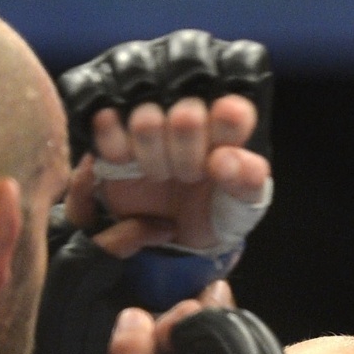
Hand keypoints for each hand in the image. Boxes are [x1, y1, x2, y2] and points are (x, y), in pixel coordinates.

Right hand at [81, 96, 270, 251]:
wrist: (173, 241)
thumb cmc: (213, 216)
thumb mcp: (241, 209)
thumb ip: (247, 182)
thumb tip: (225, 159)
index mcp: (225, 132)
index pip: (233, 111)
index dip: (226, 127)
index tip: (216, 158)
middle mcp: (188, 120)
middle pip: (187, 114)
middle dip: (187, 152)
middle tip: (187, 176)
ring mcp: (150, 128)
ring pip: (147, 118)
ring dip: (151, 149)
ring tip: (157, 175)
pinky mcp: (116, 143)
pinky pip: (107, 126)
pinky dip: (111, 138)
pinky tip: (121, 157)